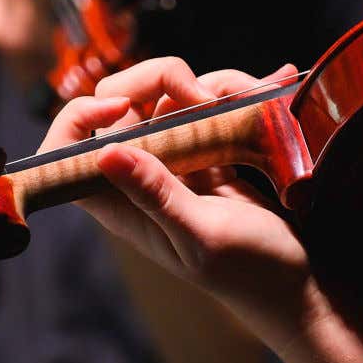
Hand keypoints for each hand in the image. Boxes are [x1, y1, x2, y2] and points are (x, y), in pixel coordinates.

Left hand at [39, 57, 317, 350]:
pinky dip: (236, 96)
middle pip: (120, 101)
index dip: (81, 116)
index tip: (128, 104)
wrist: (295, 281)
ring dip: (214, 88)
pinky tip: (271, 89)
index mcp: (122, 203)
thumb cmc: (249, 270)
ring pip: (171, 96)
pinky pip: (208, 108)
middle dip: (163, 81)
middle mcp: (141, 176)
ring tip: (256, 99)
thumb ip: (157, 195)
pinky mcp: (208, 152)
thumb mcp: (203, 235)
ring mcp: (175, 161)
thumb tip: (106, 153)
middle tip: (207, 100)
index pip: (67, 152)